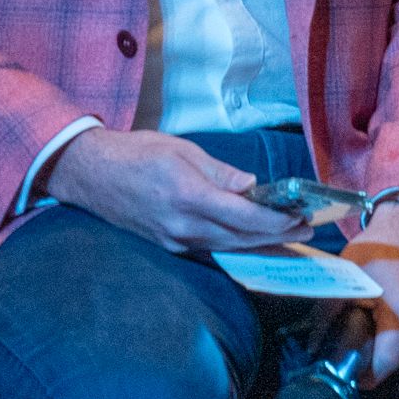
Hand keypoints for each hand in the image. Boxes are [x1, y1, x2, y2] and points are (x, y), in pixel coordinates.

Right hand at [45, 129, 301, 253]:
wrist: (90, 174)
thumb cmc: (135, 152)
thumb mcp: (181, 149)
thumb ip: (220, 172)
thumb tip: (253, 186)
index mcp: (188, 195)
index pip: (243, 215)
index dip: (276, 220)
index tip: (300, 216)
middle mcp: (183, 226)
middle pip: (241, 238)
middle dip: (278, 235)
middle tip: (308, 228)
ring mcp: (175, 241)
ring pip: (229, 248)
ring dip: (262, 243)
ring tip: (289, 236)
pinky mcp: (169, 246)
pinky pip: (211, 249)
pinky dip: (237, 246)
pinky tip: (255, 241)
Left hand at [343, 227, 398, 382]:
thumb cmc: (376, 249)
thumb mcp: (347, 277)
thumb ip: (328, 313)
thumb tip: (313, 346)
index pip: (385, 363)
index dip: (363, 375)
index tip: (344, 374)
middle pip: (393, 363)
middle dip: (370, 364)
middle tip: (346, 354)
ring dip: (383, 354)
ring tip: (362, 339)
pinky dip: (395, 344)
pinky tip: (378, 330)